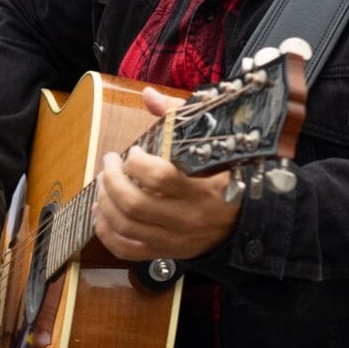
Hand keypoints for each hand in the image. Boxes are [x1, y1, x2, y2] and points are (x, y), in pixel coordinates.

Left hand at [92, 87, 242, 263]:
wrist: (247, 222)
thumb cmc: (226, 176)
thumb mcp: (212, 144)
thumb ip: (178, 117)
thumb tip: (147, 94)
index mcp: (202, 189)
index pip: (159, 177)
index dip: (136, 162)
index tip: (134, 151)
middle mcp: (187, 217)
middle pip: (134, 203)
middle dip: (111, 180)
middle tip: (108, 163)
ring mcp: (175, 239)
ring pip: (127, 226)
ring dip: (105, 203)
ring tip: (102, 184)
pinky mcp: (167, 253)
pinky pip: (128, 250)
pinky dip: (107, 233)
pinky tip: (101, 215)